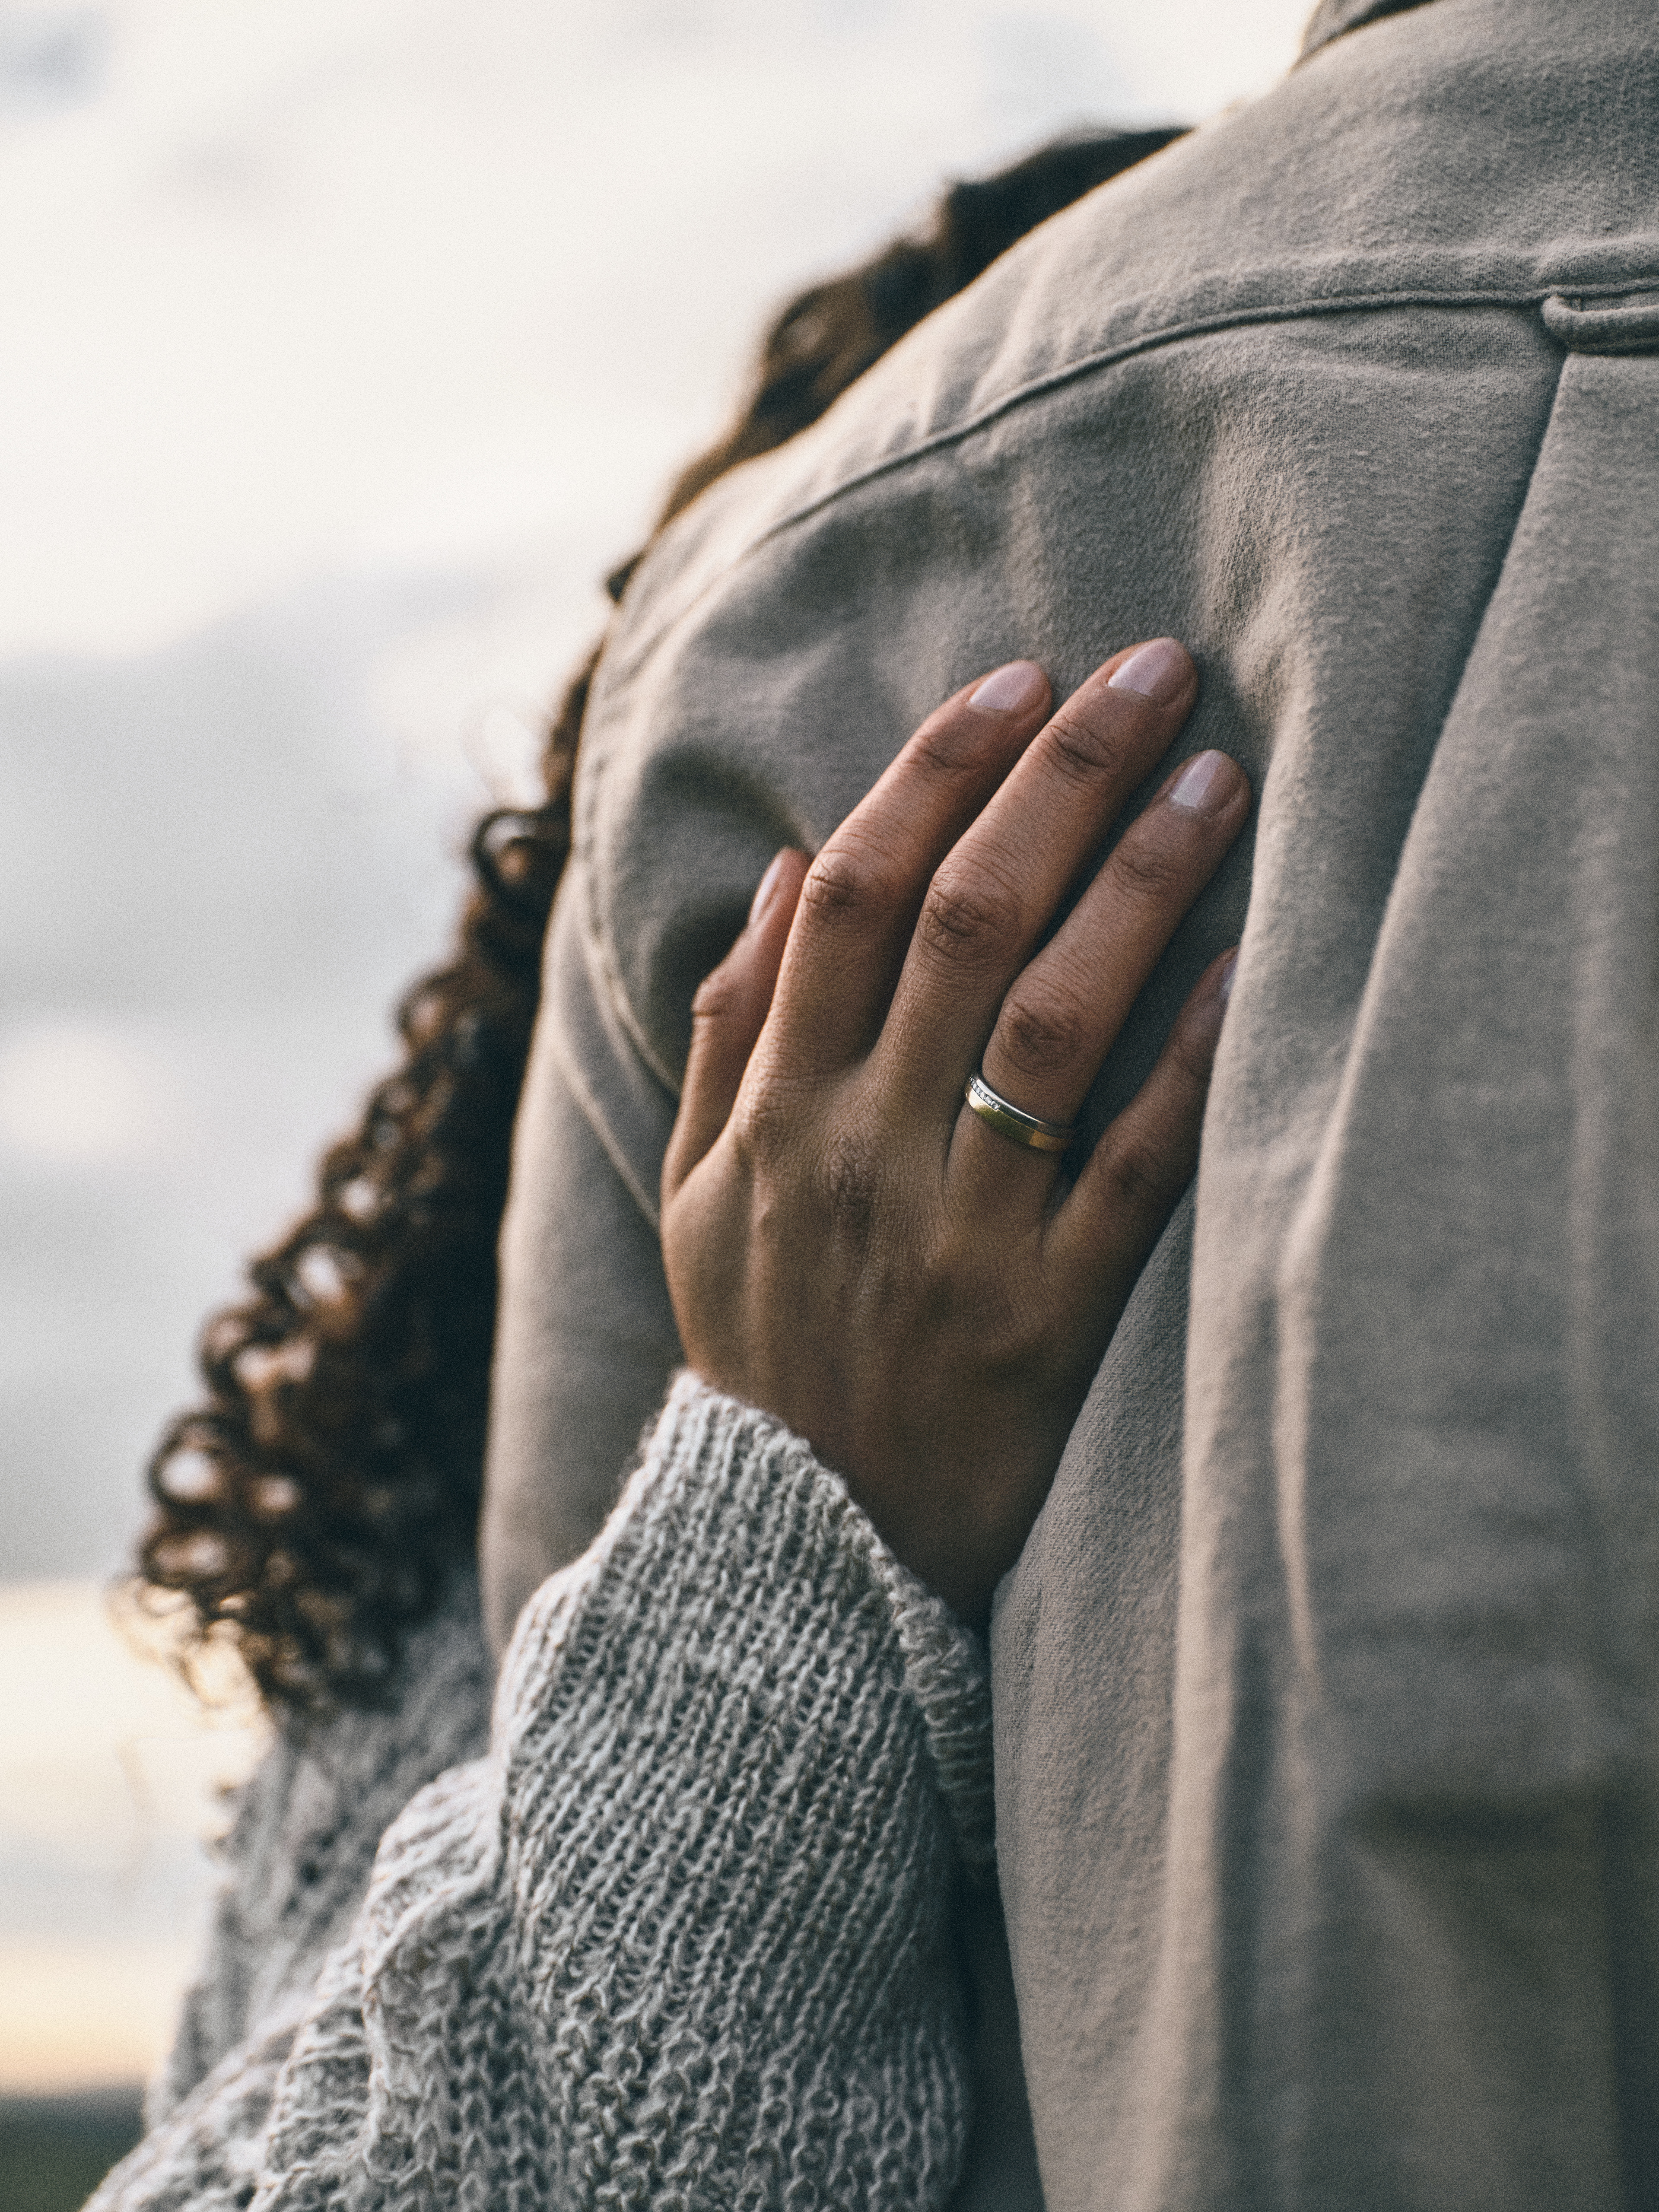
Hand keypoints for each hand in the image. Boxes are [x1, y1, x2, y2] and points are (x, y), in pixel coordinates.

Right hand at [661, 641, 1248, 1621]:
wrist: (795, 1554)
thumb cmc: (760, 1353)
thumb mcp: (695, 1196)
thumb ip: (730, 1030)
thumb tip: (787, 866)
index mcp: (773, 1111)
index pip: (852, 893)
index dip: (934, 771)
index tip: (1014, 679)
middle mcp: (859, 1151)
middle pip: (960, 920)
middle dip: (1057, 776)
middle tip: (1151, 668)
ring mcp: (956, 1234)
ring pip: (1047, 1019)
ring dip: (1136, 882)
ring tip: (1216, 775)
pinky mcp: (1048, 1318)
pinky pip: (1131, 1168)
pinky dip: (1186, 1058)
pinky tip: (1244, 962)